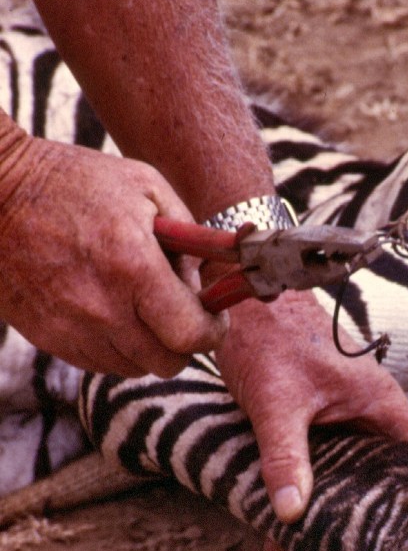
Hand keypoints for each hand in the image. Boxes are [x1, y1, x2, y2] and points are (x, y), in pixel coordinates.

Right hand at [0, 131, 225, 375]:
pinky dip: (116, 346)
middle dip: (184, 342)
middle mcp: (103, 307)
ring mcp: (71, 328)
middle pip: (167, 363)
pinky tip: (110, 309)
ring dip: (149, 345)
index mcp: (134, 267)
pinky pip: (100, 362)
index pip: (191, 335)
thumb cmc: (78, 182)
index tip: (214, 317)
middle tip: (181, 313)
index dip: (213, 331)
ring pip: (134, 367)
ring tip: (141, 306)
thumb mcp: (147, 188)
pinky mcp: (49, 337)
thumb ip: (191, 237)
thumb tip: (210, 282)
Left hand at [215, 290, 407, 522]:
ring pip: (351, 468)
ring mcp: (342, 413)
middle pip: (387, 471)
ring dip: (337, 504)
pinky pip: (323, 459)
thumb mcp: (277, 402)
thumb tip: (292, 515)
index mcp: (379, 402)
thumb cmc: (270, 336)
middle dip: (379, 513)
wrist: (241, 300)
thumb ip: (285, 456)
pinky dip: (311, 486)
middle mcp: (367, 410)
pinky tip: (285, 520)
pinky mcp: (316, 416)